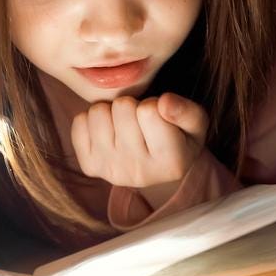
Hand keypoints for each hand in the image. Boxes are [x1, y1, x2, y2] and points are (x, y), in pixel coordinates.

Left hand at [70, 92, 208, 188]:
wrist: (155, 168)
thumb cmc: (177, 138)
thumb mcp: (195, 125)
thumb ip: (187, 111)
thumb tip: (164, 102)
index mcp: (170, 163)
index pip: (149, 110)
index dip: (154, 104)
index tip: (159, 118)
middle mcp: (138, 173)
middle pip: (122, 107)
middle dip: (131, 106)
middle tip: (140, 121)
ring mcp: (110, 171)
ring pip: (98, 111)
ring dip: (110, 111)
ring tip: (124, 125)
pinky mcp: (89, 167)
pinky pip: (79, 122)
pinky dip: (92, 120)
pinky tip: (108, 132)